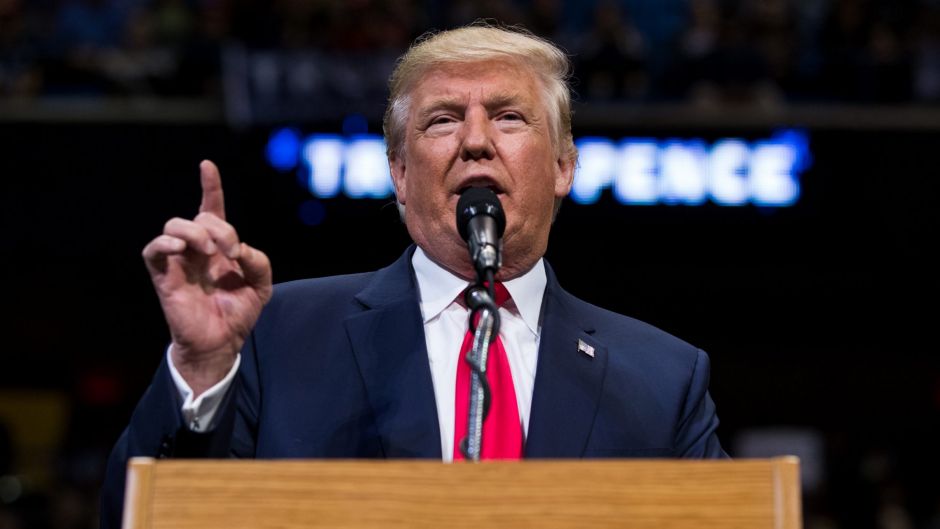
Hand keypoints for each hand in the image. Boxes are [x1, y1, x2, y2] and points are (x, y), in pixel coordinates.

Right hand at [142, 161, 271, 396]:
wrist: (222, 342)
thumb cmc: (237, 313)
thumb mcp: (261, 285)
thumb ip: (258, 261)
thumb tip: (240, 248)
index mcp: (219, 247)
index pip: (211, 209)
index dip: (210, 186)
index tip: (207, 166)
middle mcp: (196, 249)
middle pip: (199, 216)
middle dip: (220, 227)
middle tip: (231, 251)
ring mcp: (179, 262)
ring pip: (175, 226)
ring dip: (196, 232)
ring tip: (210, 252)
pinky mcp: (164, 277)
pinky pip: (153, 250)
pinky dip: (165, 243)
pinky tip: (181, 249)